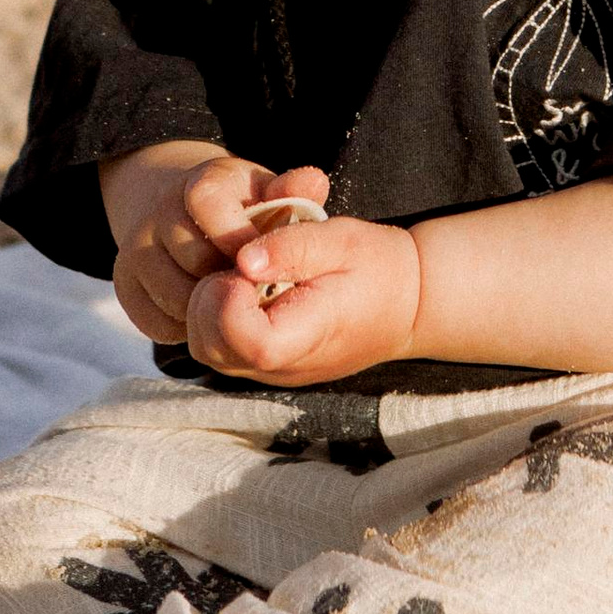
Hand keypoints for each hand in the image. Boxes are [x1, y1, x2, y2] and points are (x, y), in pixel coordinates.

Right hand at [100, 146, 331, 344]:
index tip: (260, 259)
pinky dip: (185, 328)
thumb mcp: (274, 196)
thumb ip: (295, 192)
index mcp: (201, 182)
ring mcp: (137, 248)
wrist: (196, 224)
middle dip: (228, 278)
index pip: (205, 199)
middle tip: (253, 290)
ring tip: (234, 305)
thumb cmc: (249, 216)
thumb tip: (313, 185)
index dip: (237, 234)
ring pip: (173, 293)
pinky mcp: (125, 285)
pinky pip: (154, 321)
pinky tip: (208, 315)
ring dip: (209, 307)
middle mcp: (160, 210)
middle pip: (192, 255)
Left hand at [184, 211, 424, 385]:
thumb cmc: (378, 269)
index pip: (246, 340)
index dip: (229, 300)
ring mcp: (269, 373)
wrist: (406, 306)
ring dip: (208, 305)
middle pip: (210, 347)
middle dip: (209, 297)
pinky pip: (217, 347)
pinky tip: (244, 288)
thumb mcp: (343, 241)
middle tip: (239, 264)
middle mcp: (281, 367)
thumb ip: (293, 247)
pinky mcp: (263, 366)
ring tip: (242, 274)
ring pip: (206, 348)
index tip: (244, 264)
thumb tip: (243, 259)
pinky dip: (215, 315)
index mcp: (306, 338)